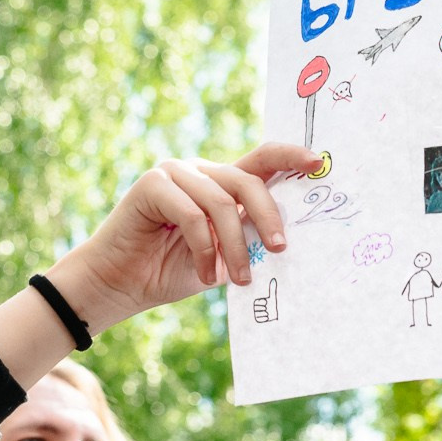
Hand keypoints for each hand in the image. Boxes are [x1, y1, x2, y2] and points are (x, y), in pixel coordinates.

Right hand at [48, 143, 320, 332]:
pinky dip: (204, 249)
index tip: (319, 163)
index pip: (263, 159)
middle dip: (269, 217)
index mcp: (223, 183)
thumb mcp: (225, 256)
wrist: (122, 284)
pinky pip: (192, 214)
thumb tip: (287, 242)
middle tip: (281, 250)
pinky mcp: (152, 184)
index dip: (291, 156)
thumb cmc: (175, 270)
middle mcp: (201, 171)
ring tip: (239, 279)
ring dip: (234, 246)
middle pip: (249, 181)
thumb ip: (249, 239)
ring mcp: (175, 173)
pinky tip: (205, 275)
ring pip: (222, 203)